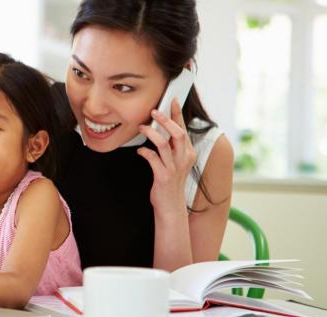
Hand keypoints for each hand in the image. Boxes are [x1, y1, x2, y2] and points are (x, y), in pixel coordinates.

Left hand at [137, 98, 196, 212]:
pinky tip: (139, 150)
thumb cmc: (170, 182)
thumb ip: (170, 147)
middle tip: (154, 111)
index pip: (183, 129)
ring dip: (151, 133)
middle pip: (177, 133)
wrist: (170, 206)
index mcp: (188, 153)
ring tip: (141, 127)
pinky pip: (153, 159)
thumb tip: (160, 128)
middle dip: (165, 120)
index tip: (172, 100)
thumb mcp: (174, 162)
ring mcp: (174, 168)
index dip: (177, 114)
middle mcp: (183, 159)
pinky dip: (144, 152)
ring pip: (164, 144)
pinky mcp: (163, 177)